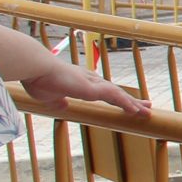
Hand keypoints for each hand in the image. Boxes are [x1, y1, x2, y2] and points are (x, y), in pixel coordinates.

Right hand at [21, 64, 151, 119]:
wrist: (35, 68)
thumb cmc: (38, 79)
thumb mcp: (49, 96)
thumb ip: (58, 101)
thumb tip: (64, 105)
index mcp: (81, 82)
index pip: (104, 92)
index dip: (117, 98)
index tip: (126, 103)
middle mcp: (90, 80)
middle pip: (116, 92)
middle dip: (131, 100)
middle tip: (147, 106)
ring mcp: (92, 83)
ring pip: (118, 95)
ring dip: (133, 104)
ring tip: (146, 113)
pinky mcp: (92, 88)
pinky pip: (114, 97)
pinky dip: (126, 104)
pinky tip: (135, 110)